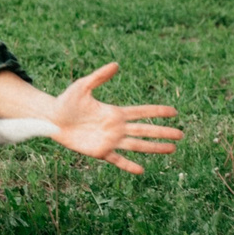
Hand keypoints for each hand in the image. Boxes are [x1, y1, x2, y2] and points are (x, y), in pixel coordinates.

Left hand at [0, 63, 181, 174]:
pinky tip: (141, 170)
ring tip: (172, 149)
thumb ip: (99, 77)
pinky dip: (129, 165)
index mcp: (115, 112)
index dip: (157, 112)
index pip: (141, 111)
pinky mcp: (100, 152)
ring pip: (137, 145)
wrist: (52, 119)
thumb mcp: (82, 87)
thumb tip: (116, 65)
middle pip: (145, 130)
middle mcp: (117, 127)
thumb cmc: (66, 101)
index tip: (174, 112)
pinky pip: (118, 160)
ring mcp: (110, 140)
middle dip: (163, 132)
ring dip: (154, 148)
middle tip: (181, 134)